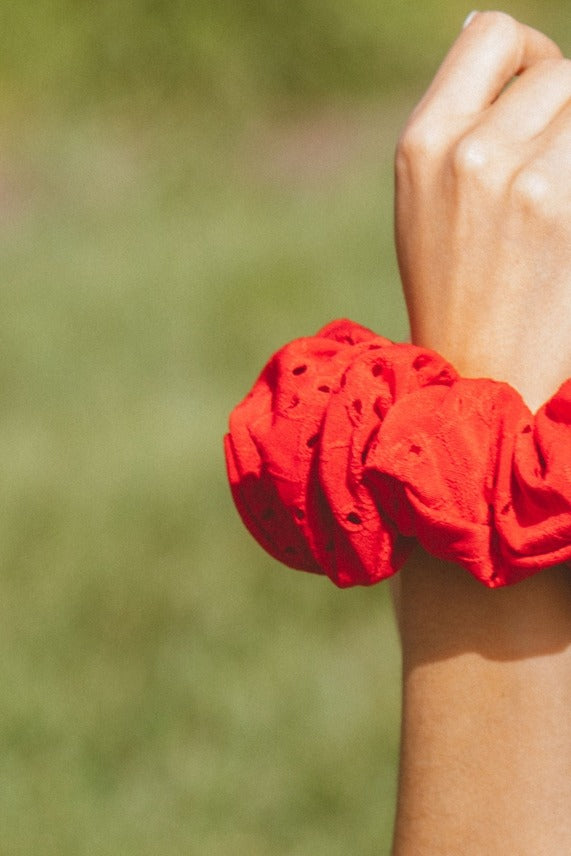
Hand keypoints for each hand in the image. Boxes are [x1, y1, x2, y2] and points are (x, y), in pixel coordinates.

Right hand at [395, 11, 570, 411]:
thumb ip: (459, 120)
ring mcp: (518, 180)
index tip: (531, 99)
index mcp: (422, 143)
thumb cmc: (453, 286)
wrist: (474, 370)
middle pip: (556, 69)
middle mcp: (465, 152)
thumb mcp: (425, 197)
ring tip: (556, 194)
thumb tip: (495, 34)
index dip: (524, 57)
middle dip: (562, 108)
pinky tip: (564, 220)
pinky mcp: (563, 208)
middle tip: (550, 166)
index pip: (490, 33)